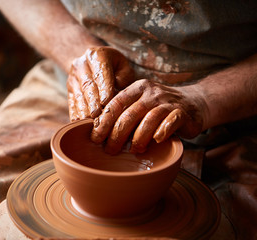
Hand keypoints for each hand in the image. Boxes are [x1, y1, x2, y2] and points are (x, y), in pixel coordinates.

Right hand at [67, 46, 134, 120]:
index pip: (100, 73)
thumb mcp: (123, 66)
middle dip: (93, 103)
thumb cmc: (115, 67)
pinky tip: (81, 125)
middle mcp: (81, 65)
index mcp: (96, 55)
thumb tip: (117, 92)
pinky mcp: (69, 90)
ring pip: (78, 96)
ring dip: (85, 112)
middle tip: (98, 116)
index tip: (106, 102)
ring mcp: (72, 78)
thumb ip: (124, 77)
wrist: (93, 61)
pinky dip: (76, 115)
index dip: (103, 88)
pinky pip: (71, 104)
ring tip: (91, 124)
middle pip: (87, 86)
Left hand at [91, 79, 206, 153]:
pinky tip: (156, 141)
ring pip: (148, 120)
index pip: (116, 103)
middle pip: (129, 114)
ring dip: (138, 138)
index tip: (95, 138)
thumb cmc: (158, 108)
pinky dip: (162, 132)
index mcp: (136, 89)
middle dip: (117, 135)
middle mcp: (151, 93)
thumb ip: (123, 113)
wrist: (194, 103)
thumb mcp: (139, 105)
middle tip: (110, 150)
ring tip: (133, 150)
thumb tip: (97, 132)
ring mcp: (168, 102)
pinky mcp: (183, 113)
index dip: (104, 122)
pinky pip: (171, 122)